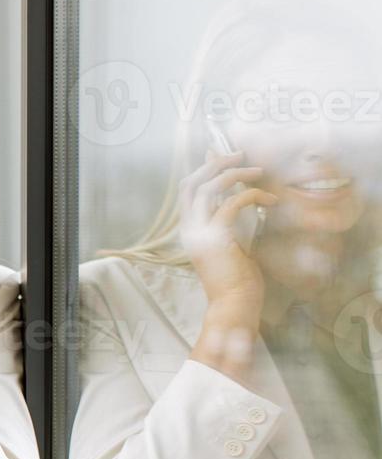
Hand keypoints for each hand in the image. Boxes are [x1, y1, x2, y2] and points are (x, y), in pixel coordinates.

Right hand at [179, 148, 276, 325]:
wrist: (235, 304)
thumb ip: (230, 221)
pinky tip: (270, 201)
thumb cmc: (237, 279)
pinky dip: (253, 195)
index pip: (188, 189)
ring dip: (235, 174)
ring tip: (258, 171)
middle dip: (215, 163)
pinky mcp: (217, 237)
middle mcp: (189, 229)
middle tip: (239, 154)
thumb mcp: (232, 243)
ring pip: (208, 187)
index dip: (205, 169)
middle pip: (192, 182)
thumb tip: (237, 198)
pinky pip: (232, 203)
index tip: (227, 158)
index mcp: (189, 230)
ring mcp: (200, 233)